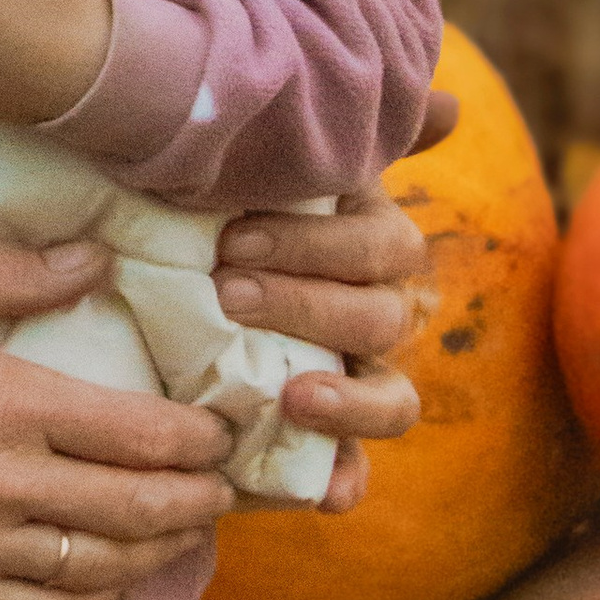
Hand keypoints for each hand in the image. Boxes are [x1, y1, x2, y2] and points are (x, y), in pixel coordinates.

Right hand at [0, 239, 232, 599]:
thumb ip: (3, 273)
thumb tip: (94, 258)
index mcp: (2, 404)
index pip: (140, 433)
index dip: (201, 439)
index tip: (225, 430)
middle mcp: (5, 486)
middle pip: (141, 508)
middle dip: (200, 499)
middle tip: (225, 485)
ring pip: (105, 567)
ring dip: (161, 551)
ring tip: (184, 529)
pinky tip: (110, 581)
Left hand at [215, 129, 445, 506]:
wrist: (156, 272)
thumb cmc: (212, 200)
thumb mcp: (257, 159)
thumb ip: (336, 127)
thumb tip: (444, 103)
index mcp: (361, 243)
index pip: (381, 248)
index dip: (318, 247)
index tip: (232, 239)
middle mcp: (368, 309)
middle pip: (379, 316)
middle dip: (306, 305)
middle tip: (227, 291)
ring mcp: (348, 372)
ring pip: (390, 396)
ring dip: (347, 398)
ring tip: (292, 394)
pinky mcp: (314, 431)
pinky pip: (354, 469)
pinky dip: (346, 482)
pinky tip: (325, 497)